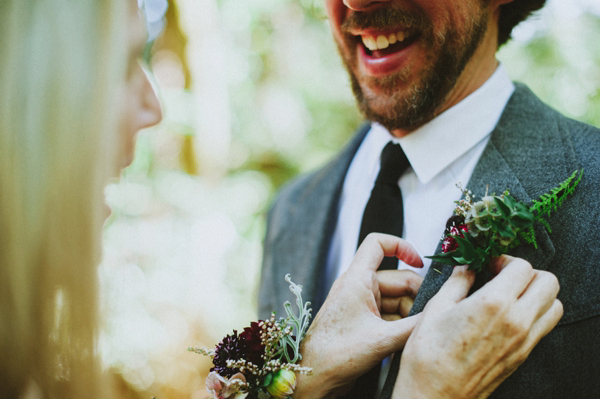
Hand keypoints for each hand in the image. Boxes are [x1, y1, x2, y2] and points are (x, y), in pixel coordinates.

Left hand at [293, 233, 423, 398]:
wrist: (315, 376)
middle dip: (416, 296)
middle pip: (397, 279)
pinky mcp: (364, 322)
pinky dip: (401, 324)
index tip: (420, 262)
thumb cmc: (334, 354)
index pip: (377, 244)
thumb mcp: (382, 340)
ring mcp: (361, 305)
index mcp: (356, 279)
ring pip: (396, 299)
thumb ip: (414, 327)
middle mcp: (358, 287)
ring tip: (420, 332)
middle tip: (432, 315)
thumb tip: (438, 317)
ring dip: (410, 314)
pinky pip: (390, 315)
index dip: (401, 246)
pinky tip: (409, 340)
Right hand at [394, 256, 562, 398]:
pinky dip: (535, 313)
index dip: (505, 259)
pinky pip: (544, 326)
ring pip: (554, 305)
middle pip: (548, 283)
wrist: (435, 395)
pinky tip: (508, 314)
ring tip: (510, 294)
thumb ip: (456, 282)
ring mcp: (524, 340)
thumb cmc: (430, 357)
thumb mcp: (436, 308)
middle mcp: (516, 321)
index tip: (489, 264)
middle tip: (503, 275)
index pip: (521, 267)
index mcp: (493, 304)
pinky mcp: (523, 355)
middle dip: (528, 272)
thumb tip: (465, 268)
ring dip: (537, 293)